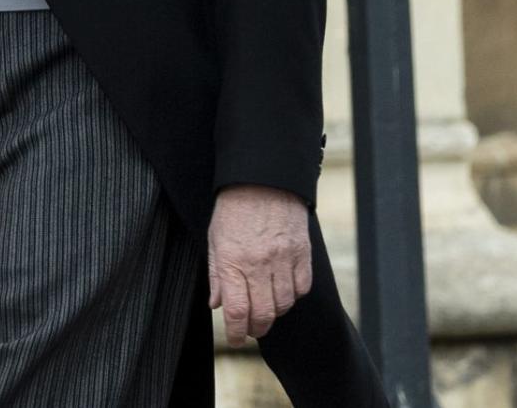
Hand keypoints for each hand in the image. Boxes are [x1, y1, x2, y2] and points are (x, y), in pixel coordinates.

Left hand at [207, 184, 311, 345]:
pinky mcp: (302, 253)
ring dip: (274, 312)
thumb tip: (217, 304)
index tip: (235, 338)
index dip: (236, 333)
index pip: (236, 311)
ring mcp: (283, 259)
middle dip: (255, 329)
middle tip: (251, 328)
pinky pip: (301, 288)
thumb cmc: (234, 206)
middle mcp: (258, 264)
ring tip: (266, 306)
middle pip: (263, 315)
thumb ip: (216, 273)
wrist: (263, 178)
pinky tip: (283, 288)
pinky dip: (293, 295)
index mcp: (232, 260)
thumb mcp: (215, 238)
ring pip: (283, 305)